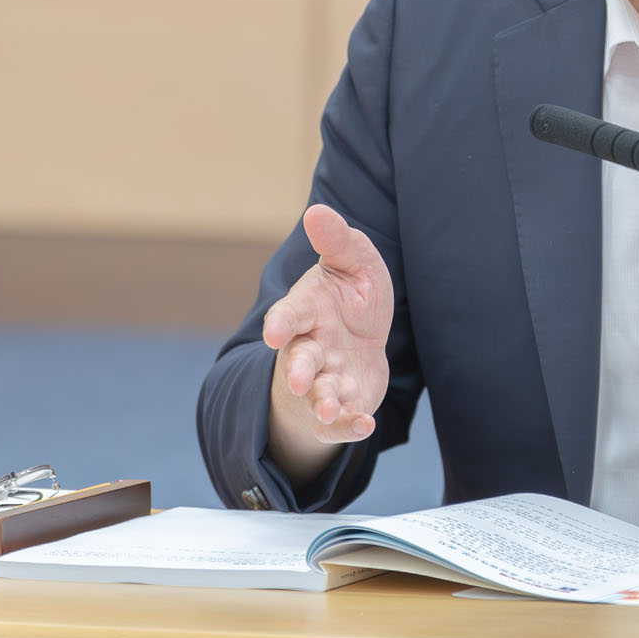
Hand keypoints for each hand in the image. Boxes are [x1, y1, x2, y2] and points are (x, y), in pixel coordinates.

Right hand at [262, 204, 393, 479]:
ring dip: (323, 403)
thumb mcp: (352, 262)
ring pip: (318, 395)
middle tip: (301, 381)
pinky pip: (342, 420)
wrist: (360, 339)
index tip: (273, 332)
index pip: (290, 315)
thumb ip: (336, 241)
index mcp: (308, 310)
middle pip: (299, 362)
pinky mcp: (342, 404)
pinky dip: (351, 426)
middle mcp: (310, 348)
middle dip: (299, 371)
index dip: (281, 323)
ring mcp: (325, 380)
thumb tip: (317, 211)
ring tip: (330, 409)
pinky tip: (365, 426)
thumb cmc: (349, 295)